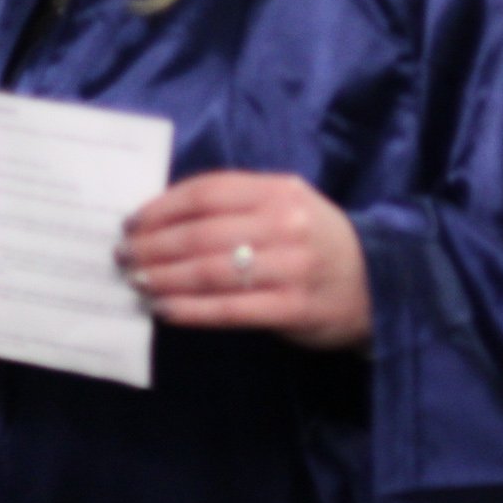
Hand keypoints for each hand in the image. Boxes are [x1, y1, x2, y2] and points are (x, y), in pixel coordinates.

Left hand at [120, 172, 371, 351]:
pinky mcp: (292, 308)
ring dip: (163, 279)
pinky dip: (189, 310)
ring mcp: (292, 267)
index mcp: (283, 191)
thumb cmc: (319, 242)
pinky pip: (228, 309)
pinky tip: (164, 311)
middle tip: (123, 258)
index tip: (131, 223)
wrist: (379, 283)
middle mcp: (288, 224)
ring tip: (138, 284)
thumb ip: (239, 205)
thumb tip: (163, 218)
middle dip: (152, 247)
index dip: (161, 208)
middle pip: (200, 234)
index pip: (208, 192)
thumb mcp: (290, 206)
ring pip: (209, 272)